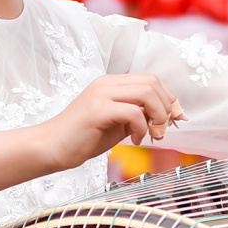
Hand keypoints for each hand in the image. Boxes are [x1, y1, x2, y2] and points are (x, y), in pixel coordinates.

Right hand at [41, 74, 184, 169]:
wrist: (51, 147)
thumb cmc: (82, 138)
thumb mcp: (117, 124)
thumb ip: (137, 115)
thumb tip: (165, 117)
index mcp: (111, 84)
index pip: (151, 80)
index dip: (169, 98)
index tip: (176, 119)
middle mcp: (106, 84)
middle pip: (152, 83)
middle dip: (167, 107)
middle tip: (163, 130)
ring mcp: (101, 95)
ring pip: (146, 93)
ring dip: (157, 116)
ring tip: (152, 135)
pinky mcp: (97, 110)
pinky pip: (133, 113)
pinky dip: (141, 128)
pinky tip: (134, 141)